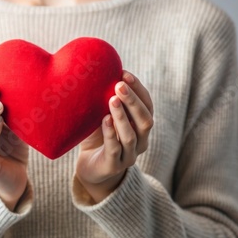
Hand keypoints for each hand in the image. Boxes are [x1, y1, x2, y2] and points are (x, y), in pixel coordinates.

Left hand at [75, 70, 153, 203]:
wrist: (90, 168)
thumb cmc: (98, 136)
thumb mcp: (102, 115)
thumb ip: (105, 99)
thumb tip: (97, 69)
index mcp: (141, 127)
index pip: (148, 105)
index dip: (138, 89)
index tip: (124, 73)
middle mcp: (141, 142)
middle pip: (145, 120)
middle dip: (133, 101)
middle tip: (119, 85)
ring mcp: (129, 156)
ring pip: (131, 135)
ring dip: (122, 116)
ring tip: (111, 99)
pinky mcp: (114, 166)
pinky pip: (115, 149)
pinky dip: (110, 133)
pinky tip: (104, 119)